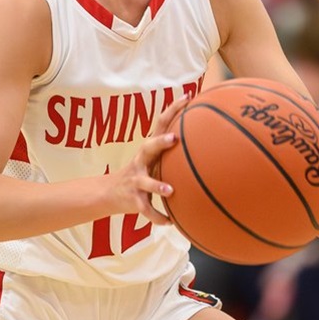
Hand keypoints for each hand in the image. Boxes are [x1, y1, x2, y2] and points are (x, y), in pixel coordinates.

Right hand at [104, 95, 191, 224]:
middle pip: (148, 147)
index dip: (173, 109)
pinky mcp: (133, 200)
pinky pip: (146, 209)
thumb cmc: (142, 173)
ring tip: (170, 190)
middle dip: (160, 142)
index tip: (188, 97)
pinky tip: (170, 222)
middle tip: (175, 138)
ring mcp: (135, 180)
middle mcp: (141, 161)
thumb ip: (174, 151)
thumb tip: (209, 140)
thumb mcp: (155, 160)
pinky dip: (158, 217)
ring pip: (145, 182)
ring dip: (157, 186)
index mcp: (150, 149)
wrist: (109, 193)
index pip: (160, 123)